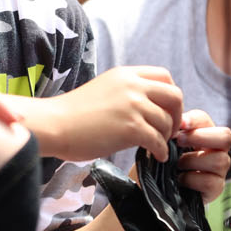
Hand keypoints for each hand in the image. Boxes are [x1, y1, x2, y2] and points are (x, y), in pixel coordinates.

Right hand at [12, 66, 181, 161]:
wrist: (53, 125)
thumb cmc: (73, 113)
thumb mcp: (103, 89)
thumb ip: (126, 91)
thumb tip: (148, 106)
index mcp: (125, 74)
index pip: (164, 76)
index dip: (170, 95)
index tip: (165, 110)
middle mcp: (132, 85)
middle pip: (175, 95)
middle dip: (177, 115)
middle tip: (168, 130)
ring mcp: (132, 106)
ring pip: (167, 121)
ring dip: (166, 137)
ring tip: (157, 146)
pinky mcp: (130, 128)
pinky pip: (158, 140)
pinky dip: (161, 151)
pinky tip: (155, 156)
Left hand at [173, 111, 230, 204]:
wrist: (160, 188)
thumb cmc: (165, 162)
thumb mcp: (165, 143)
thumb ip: (172, 130)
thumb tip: (179, 121)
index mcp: (204, 135)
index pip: (205, 120)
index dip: (194, 120)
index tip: (180, 125)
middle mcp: (217, 150)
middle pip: (226, 136)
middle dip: (201, 137)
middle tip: (179, 141)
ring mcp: (219, 170)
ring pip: (220, 160)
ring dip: (193, 161)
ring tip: (178, 164)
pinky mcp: (215, 189)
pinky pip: (210, 181)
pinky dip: (192, 179)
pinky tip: (180, 179)